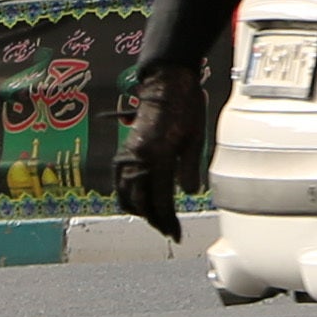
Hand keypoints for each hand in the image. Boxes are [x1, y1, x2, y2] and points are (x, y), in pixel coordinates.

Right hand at [114, 67, 200, 239]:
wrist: (167, 81)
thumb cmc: (185, 106)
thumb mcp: (196, 139)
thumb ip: (189, 169)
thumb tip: (188, 193)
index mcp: (158, 157)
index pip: (161, 200)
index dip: (167, 221)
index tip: (174, 234)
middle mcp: (139, 158)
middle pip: (140, 201)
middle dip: (153, 219)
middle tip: (167, 229)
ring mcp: (129, 152)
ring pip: (124, 192)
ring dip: (137, 208)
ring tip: (153, 217)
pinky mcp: (126, 147)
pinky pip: (121, 178)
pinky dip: (127, 193)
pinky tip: (138, 197)